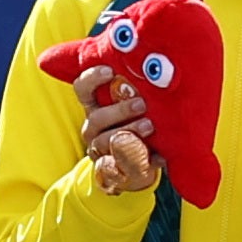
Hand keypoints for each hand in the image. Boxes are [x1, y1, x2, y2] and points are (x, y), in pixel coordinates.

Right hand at [74, 66, 157, 195]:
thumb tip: (157, 71)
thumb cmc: (141, 124)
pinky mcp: (110, 170)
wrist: (141, 163)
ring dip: (128, 133)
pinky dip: (135, 162)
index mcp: (95, 107)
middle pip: (96, 117)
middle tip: (142, 104)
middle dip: (119, 110)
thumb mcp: (138, 105)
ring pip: (105, 142)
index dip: (92, 79)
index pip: (83, 89)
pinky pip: (113, 168)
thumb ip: (139, 90)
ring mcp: (100, 149)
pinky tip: (155, 157)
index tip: (110, 71)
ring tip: (150, 126)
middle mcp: (93, 127)